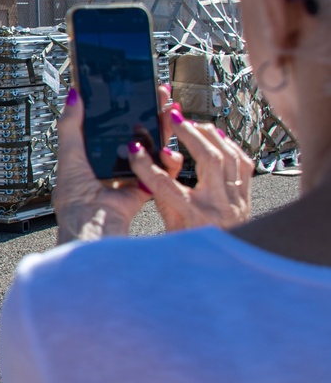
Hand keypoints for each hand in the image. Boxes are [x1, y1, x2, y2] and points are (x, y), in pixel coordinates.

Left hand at [53, 87, 156, 242]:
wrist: (92, 224)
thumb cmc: (75, 199)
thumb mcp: (69, 155)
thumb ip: (71, 126)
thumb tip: (73, 96)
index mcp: (93, 155)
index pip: (110, 125)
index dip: (122, 107)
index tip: (132, 89)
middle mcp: (113, 163)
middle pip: (135, 131)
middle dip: (148, 111)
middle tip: (157, 93)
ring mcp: (131, 173)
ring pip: (152, 146)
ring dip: (162, 127)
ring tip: (168, 109)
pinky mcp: (146, 185)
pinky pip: (162, 168)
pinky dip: (168, 158)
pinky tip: (167, 147)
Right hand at [129, 106, 251, 230]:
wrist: (223, 264)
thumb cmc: (191, 242)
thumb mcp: (169, 221)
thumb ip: (163, 190)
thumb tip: (163, 155)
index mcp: (194, 217)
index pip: (164, 184)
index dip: (146, 164)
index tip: (135, 148)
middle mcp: (220, 207)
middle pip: (208, 159)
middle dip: (189, 133)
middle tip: (174, 118)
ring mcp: (238, 200)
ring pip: (229, 155)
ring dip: (210, 134)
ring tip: (193, 124)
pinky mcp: (247, 196)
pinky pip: (243, 163)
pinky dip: (229, 145)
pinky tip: (216, 137)